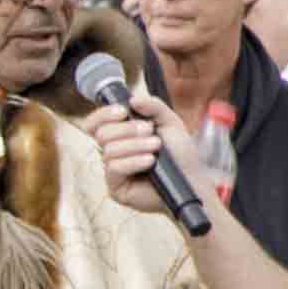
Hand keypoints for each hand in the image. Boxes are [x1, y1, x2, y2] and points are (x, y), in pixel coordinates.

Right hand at [80, 103, 179, 219]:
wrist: (192, 180)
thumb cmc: (180, 154)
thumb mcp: (169, 122)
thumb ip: (153, 106)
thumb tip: (131, 100)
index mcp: (119, 136)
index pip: (95, 123)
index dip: (103, 115)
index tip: (123, 111)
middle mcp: (112, 152)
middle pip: (101, 134)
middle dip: (127, 129)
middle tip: (150, 131)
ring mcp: (112, 171)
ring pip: (109, 150)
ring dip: (135, 145)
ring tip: (156, 147)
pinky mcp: (115, 188)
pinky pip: (114, 168)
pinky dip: (133, 161)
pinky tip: (150, 161)